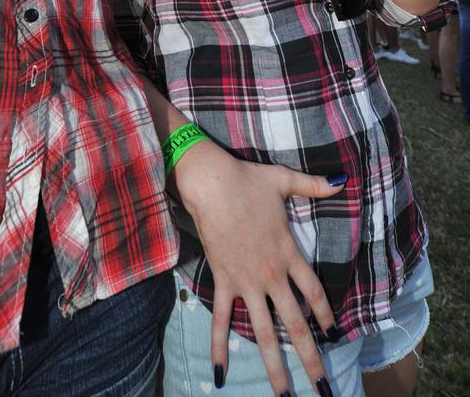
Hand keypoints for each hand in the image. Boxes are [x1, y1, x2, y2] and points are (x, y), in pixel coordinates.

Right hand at [172, 141, 345, 395]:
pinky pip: (223, 320)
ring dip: (275, 366)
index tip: (334, 334)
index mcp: (289, 253)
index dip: (325, 315)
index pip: (314, 292)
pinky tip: (221, 375)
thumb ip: (315, 185)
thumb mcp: (285, 180)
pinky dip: (221, 347)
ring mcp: (247, 282)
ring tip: (284, 396)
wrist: (213, 184)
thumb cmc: (248, 181)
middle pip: (296, 324)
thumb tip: (343, 181)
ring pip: (265, 331)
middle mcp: (272, 275)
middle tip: (324, 388)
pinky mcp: (224, 282)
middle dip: (311, 358)